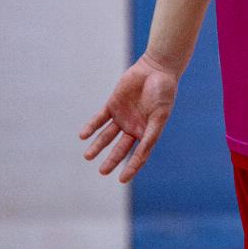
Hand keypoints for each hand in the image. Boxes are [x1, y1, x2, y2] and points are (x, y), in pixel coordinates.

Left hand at [80, 52, 179, 182]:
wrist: (156, 68)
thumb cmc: (164, 92)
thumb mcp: (160, 116)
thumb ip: (151, 135)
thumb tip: (142, 154)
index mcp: (147, 131)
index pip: (138, 154)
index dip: (131, 167)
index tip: (122, 179)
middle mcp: (134, 127)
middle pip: (120, 148)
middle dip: (111, 160)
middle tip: (103, 171)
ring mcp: (122, 116)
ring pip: (107, 136)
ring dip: (97, 146)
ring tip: (88, 156)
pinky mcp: (112, 105)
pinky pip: (100, 119)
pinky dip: (91, 127)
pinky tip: (83, 135)